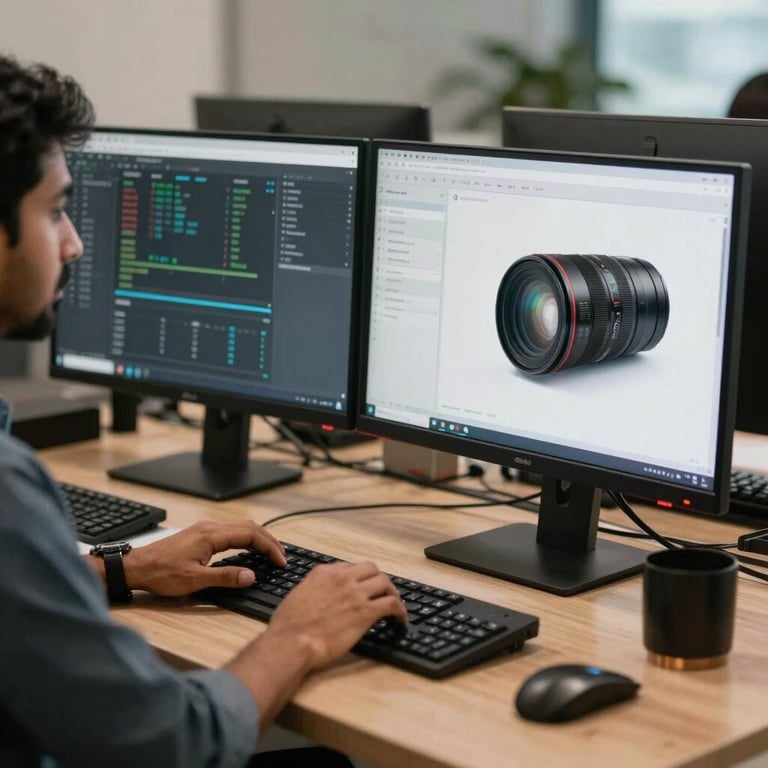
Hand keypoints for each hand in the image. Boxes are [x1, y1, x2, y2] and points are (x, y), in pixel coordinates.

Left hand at [121, 520, 285, 595]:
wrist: (136, 567)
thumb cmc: (161, 574)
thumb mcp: (195, 580)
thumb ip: (225, 577)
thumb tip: (250, 576)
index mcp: (211, 535)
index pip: (250, 534)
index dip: (269, 546)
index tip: (280, 560)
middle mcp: (210, 527)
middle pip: (249, 526)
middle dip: (268, 540)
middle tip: (281, 557)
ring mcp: (205, 529)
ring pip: (240, 527)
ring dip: (258, 538)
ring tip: (270, 552)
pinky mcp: (200, 535)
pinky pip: (230, 531)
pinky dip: (245, 538)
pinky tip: (247, 549)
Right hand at [264, 560, 407, 670]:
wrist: (292, 641)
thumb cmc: (288, 626)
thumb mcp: (297, 596)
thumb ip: (312, 590)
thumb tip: (317, 596)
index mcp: (324, 573)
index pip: (350, 567)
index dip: (360, 578)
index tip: (363, 587)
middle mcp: (342, 578)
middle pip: (372, 569)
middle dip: (378, 580)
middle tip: (382, 592)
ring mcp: (356, 594)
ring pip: (385, 582)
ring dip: (392, 592)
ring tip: (394, 604)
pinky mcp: (366, 612)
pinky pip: (392, 604)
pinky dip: (400, 610)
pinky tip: (400, 619)